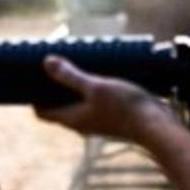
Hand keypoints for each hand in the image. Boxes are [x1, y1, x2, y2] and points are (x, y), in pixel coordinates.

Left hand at [33, 56, 174, 142]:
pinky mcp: (112, 116)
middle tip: (53, 65)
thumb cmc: (126, 108)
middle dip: (53, 87)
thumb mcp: (96, 87)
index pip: (41, 112)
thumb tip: (46, 63)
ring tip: (74, 64)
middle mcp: (81, 122)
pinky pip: (93, 102)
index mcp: (72, 118)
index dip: (33, 96)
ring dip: (72, 86)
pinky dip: (89, 89)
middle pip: (58, 106)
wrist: (157, 127)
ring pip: (77, 103)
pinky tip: (99, 74)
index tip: (32, 76)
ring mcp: (97, 120)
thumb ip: (71, 76)